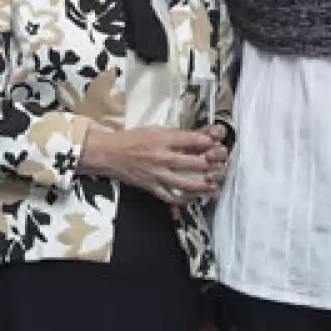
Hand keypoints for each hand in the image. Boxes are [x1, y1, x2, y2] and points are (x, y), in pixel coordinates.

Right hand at [80, 126, 228, 203]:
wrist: (108, 154)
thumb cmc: (132, 139)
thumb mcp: (155, 130)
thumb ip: (178, 135)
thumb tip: (201, 136)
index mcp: (163, 139)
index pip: (192, 140)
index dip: (209, 142)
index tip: (218, 143)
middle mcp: (161, 157)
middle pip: (192, 162)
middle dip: (211, 164)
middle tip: (222, 165)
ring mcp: (156, 174)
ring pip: (184, 183)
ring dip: (202, 185)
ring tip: (214, 187)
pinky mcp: (151, 187)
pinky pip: (168, 196)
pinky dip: (181, 200)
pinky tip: (193, 200)